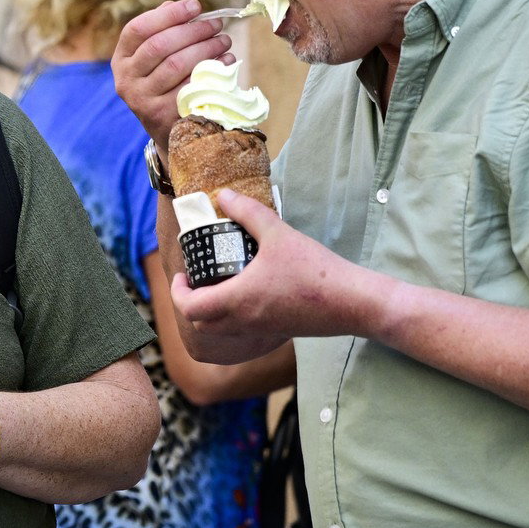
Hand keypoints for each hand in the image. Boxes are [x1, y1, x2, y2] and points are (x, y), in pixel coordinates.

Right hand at [112, 0, 232, 150]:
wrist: (167, 129)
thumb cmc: (164, 83)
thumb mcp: (154, 59)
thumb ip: (160, 31)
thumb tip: (174, 5)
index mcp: (121, 59)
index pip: (138, 29)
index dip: (168, 15)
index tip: (196, 5)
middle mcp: (125, 79)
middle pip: (159, 45)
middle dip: (193, 30)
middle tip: (216, 24)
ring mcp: (141, 99)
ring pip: (176, 65)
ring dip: (205, 48)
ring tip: (224, 40)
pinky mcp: (162, 115)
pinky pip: (189, 86)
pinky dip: (212, 71)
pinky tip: (226, 62)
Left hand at [170, 188, 377, 362]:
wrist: (351, 301)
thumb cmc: (314, 269)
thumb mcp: (278, 234)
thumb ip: (248, 212)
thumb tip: (223, 195)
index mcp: (238, 299)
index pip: (191, 308)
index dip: (178, 293)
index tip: (182, 276)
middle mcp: (244, 320)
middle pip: (201, 324)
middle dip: (191, 304)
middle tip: (196, 282)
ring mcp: (261, 330)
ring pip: (221, 332)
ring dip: (210, 314)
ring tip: (217, 287)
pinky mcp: (277, 333)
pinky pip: (242, 333)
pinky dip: (233, 320)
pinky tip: (247, 296)